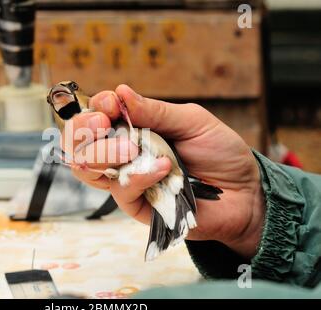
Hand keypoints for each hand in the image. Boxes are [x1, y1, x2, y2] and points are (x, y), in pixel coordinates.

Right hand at [61, 84, 263, 258]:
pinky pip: (121, 191)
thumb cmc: (219, 153)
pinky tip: (162, 168)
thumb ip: (155, 111)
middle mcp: (122, 154)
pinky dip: (138, 176)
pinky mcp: (137, 205)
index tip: (110, 104)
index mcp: (132, 129)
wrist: (243, 192)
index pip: (94, 117)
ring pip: (87, 168)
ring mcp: (127, 180)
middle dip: (82, 130)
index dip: (94, 108)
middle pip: (78, 144)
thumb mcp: (191, 121)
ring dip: (102, 153)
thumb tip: (120, 92)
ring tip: (131, 147)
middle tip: (103, 123)